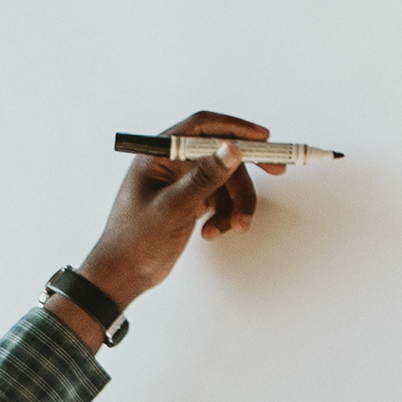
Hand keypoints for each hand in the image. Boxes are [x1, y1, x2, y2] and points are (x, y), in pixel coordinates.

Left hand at [72, 108, 275, 316]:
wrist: (123, 275)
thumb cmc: (136, 241)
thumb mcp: (173, 208)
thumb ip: (204, 177)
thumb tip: (231, 149)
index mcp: (158, 155)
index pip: (202, 127)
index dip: (235, 128)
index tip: (264, 138)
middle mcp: (171, 164)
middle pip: (221, 155)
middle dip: (245, 173)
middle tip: (278, 172)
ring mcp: (181, 183)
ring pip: (225, 180)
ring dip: (236, 203)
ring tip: (232, 227)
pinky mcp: (189, 201)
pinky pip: (219, 199)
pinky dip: (224, 215)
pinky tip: (212, 233)